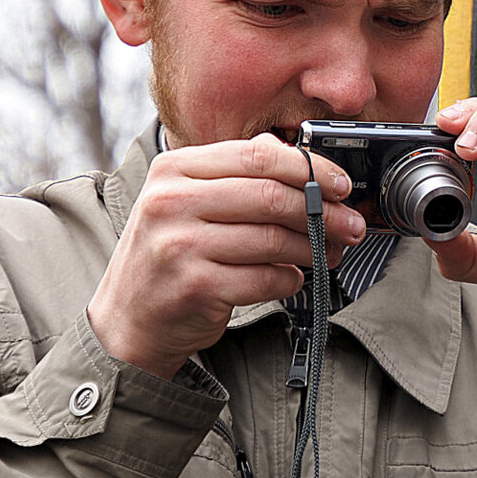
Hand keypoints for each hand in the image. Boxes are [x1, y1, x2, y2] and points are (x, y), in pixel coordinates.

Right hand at [87, 133, 364, 378]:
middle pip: (270, 196)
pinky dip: (290, 279)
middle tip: (349, 224)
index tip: (341, 184)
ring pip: (273, 239)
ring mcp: (180, 245)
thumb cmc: (168, 256)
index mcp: (173, 170)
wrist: (127, 322)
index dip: (309, 168)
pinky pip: (266, 278)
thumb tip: (302, 161)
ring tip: (329, 252)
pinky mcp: (195, 287)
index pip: (257, 155)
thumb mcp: (186, 201)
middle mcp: (171, 202)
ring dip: (313, 248)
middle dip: (322, 211)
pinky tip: (291, 278)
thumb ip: (236, 173)